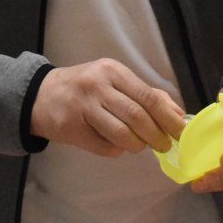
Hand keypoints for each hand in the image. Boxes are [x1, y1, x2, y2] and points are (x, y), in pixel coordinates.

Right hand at [28, 59, 184, 156]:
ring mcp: (82, 107)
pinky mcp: (71, 128)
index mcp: (113, 71)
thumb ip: (146, 94)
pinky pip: (104, 147)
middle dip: (156, 135)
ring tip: (139, 146)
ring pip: (121, 134)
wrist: (41, 96)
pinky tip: (116, 146)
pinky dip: (116, 151)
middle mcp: (97, 86)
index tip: (181, 132)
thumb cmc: (86, 88)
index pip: (147, 96)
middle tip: (165, 146)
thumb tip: (177, 114)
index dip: (167, 117)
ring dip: (137, 145)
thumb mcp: (114, 81)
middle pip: (136, 116)